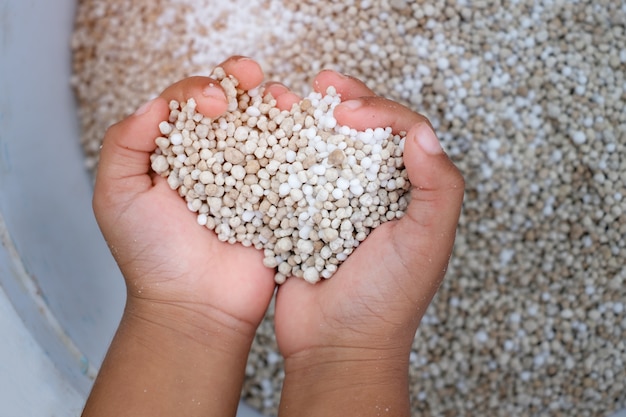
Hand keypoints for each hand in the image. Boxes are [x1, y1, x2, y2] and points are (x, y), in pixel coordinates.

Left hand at [86, 57, 275, 416]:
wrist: (195, 305)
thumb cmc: (151, 255)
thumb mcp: (117, 196)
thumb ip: (125, 144)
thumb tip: (157, 103)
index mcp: (178, 152)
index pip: (189, 102)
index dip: (202, 88)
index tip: (213, 102)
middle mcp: (217, 158)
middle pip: (234, 105)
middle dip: (244, 83)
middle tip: (252, 78)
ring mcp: (253, 177)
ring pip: (268, 126)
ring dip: (279, 105)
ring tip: (286, 102)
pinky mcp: (281, 198)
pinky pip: (295, 163)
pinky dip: (303, 140)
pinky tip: (308, 128)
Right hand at [274, 71, 464, 415]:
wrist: (336, 344)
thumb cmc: (387, 300)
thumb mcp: (426, 244)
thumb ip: (437, 188)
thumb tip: (422, 133)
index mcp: (408, 194)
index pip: (402, 133)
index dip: (380, 110)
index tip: (350, 110)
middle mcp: (374, 194)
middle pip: (363, 133)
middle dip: (346, 101)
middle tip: (324, 83)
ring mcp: (335, 204)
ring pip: (325, 149)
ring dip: (312, 121)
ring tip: (294, 98)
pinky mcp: (301, 218)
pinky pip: (294, 177)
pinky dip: (284, 154)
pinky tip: (271, 137)